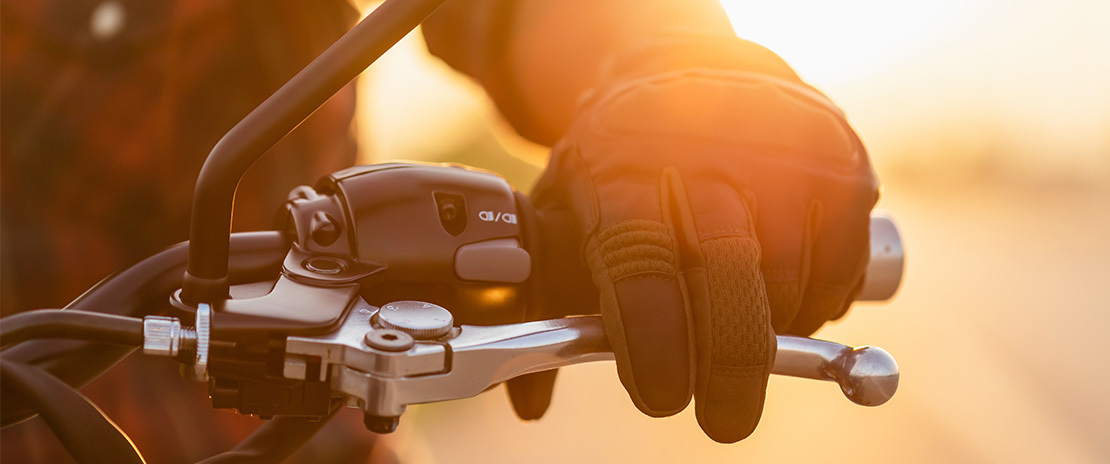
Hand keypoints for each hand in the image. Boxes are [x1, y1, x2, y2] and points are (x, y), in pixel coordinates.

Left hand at [508, 65, 877, 442]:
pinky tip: (785, 295)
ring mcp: (780, 150)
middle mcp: (704, 150)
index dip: (652, 339)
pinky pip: (840, 265)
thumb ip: (547, 298)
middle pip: (726, 271)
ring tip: (741, 332)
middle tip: (723, 418)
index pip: (639, 262)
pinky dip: (817, 303)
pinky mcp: (839, 160)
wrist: (692, 70)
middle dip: (728, 362)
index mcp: (621, 166)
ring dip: (770, 331)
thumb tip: (529, 402)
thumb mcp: (566, 207)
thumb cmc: (621, 161)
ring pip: (789, 278)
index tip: (660, 398)